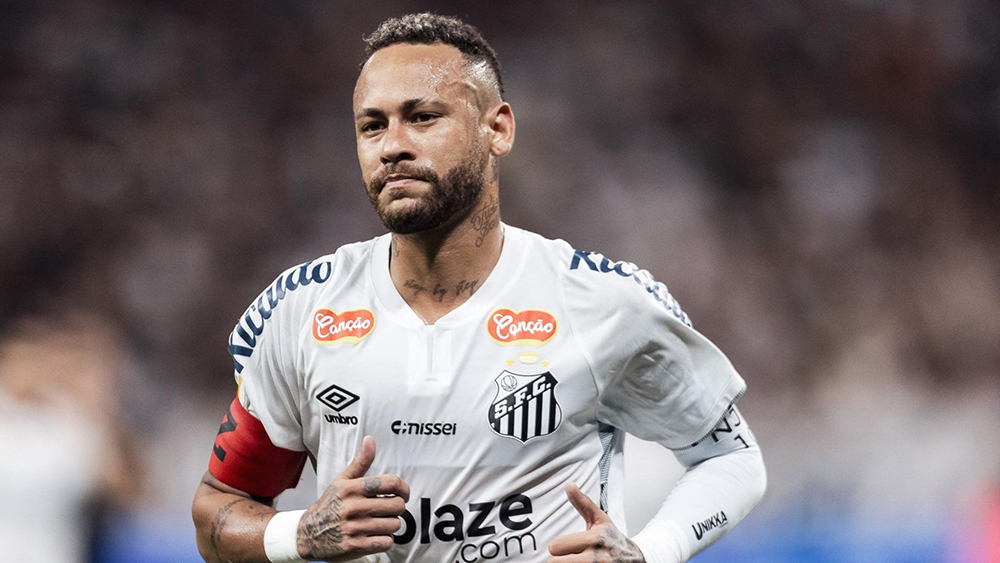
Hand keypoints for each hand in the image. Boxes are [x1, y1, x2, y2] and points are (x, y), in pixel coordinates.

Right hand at [296, 436, 408, 560]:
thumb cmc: (329, 505)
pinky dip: (385, 540)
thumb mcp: (342, 480)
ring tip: (378, 522)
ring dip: (390, 525)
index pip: (390, 482)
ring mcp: (355, 527)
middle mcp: (354, 507)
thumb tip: (370, 440)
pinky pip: (387, 542)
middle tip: (387, 509)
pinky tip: (374, 535)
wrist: (308, 534)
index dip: (404, 488)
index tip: (404, 493)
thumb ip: (360, 462)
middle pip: (397, 505)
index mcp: (352, 488)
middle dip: (396, 508)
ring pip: (394, 524)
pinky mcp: (356, 546)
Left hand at [547, 483, 644, 561]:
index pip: (556, 546)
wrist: (636, 560)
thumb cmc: (614, 540)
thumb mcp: (600, 520)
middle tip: (566, 556)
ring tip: (572, 560)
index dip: (558, 546)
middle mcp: (595, 559)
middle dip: (558, 559)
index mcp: (594, 539)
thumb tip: (569, 485)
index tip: (565, 546)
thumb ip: (583, 503)